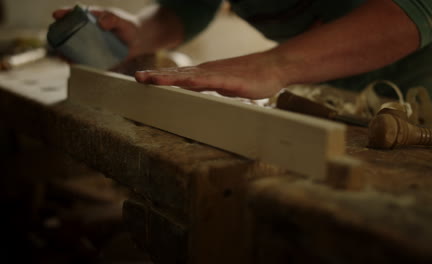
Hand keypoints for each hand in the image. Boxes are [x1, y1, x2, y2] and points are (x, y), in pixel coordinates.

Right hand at [53, 8, 141, 58]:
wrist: (139, 41)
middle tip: (55, 41)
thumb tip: (101, 22)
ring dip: (64, 51)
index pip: (74, 13)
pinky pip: (83, 59)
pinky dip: (76, 62)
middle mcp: (87, 30)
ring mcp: (90, 43)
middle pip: (68, 32)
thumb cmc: (128, 27)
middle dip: (59, 36)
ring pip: (72, 46)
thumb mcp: (121, 21)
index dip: (64, 13)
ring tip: (61, 56)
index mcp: (91, 18)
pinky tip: (72, 65)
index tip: (56, 15)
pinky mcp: (95, 55)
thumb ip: (112, 19)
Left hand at [135, 52, 285, 98]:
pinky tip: (183, 82)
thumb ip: (210, 88)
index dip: (160, 77)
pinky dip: (195, 82)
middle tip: (137, 77)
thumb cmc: (251, 77)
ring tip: (150, 79)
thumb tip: (197, 94)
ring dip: (168, 77)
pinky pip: (210, 81)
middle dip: (156, 76)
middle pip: (178, 74)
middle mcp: (208, 72)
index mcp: (205, 74)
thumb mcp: (225, 85)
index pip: (178, 76)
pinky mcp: (230, 81)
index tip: (142, 79)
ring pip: (189, 77)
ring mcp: (218, 75)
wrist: (273, 67)